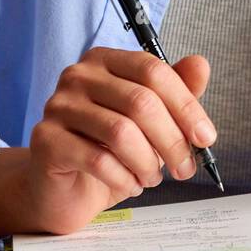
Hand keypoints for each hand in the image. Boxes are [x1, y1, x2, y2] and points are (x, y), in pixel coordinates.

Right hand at [26, 47, 216, 232]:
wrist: (64, 189)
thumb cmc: (109, 151)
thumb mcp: (150, 123)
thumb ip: (175, 93)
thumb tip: (201, 65)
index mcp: (105, 61)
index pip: (153, 70)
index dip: (186, 105)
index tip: (205, 137)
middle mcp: (78, 76)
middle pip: (140, 101)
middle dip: (172, 141)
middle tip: (185, 168)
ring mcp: (58, 106)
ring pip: (121, 132)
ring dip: (148, 163)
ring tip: (153, 178)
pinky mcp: (45, 140)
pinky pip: (97, 160)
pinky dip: (124, 177)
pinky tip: (130, 184)